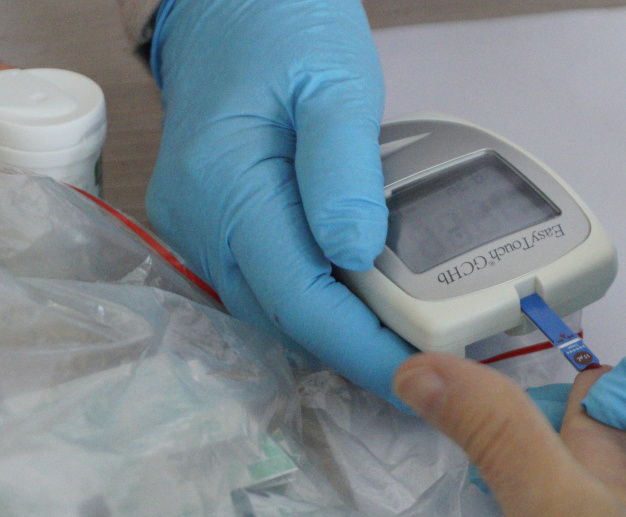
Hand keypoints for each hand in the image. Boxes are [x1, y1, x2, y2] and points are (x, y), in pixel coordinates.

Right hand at [146, 0, 413, 403]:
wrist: (230, 7)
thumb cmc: (284, 28)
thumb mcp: (335, 84)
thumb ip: (344, 172)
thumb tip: (356, 257)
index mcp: (227, 187)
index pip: (299, 299)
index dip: (360, 347)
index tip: (416, 371)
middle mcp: (202, 222)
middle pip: (283, 318)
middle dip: (354, 350)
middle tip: (424, 362)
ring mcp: (200, 228)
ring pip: (274, 309)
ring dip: (336, 330)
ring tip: (401, 337)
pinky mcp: (213, 226)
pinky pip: (266, 284)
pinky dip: (314, 302)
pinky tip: (357, 300)